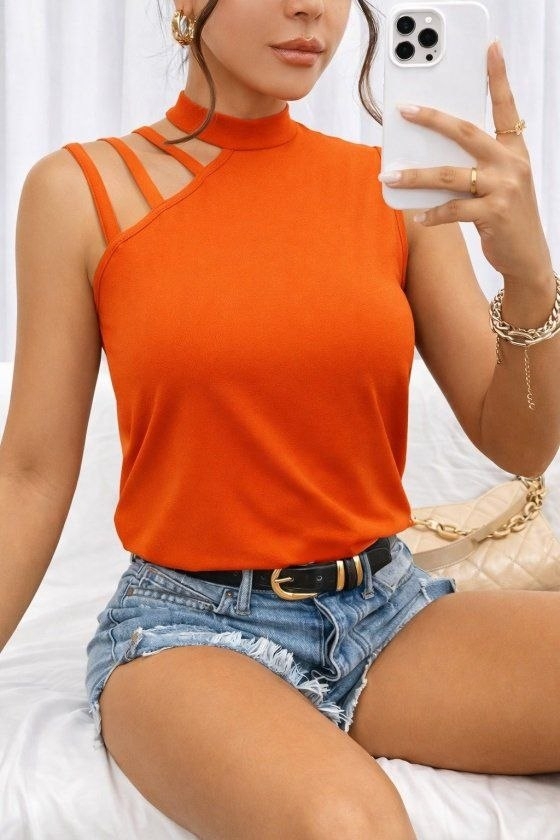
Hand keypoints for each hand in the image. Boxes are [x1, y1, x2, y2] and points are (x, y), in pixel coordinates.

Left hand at [379, 42, 552, 284]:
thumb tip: (430, 157)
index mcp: (514, 150)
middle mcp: (511, 164)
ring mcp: (504, 188)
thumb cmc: (507, 217)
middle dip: (433, 119)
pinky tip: (418, 216)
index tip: (490, 48)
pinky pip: (452, 209)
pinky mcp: (494, 214)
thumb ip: (475, 165)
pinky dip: (432, 213)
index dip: (499, 77)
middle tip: (405, 110)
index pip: (507, 107)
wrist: (527, 257)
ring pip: (449, 175)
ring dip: (415, 175)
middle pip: (466, 132)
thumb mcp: (500, 184)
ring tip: (389, 175)